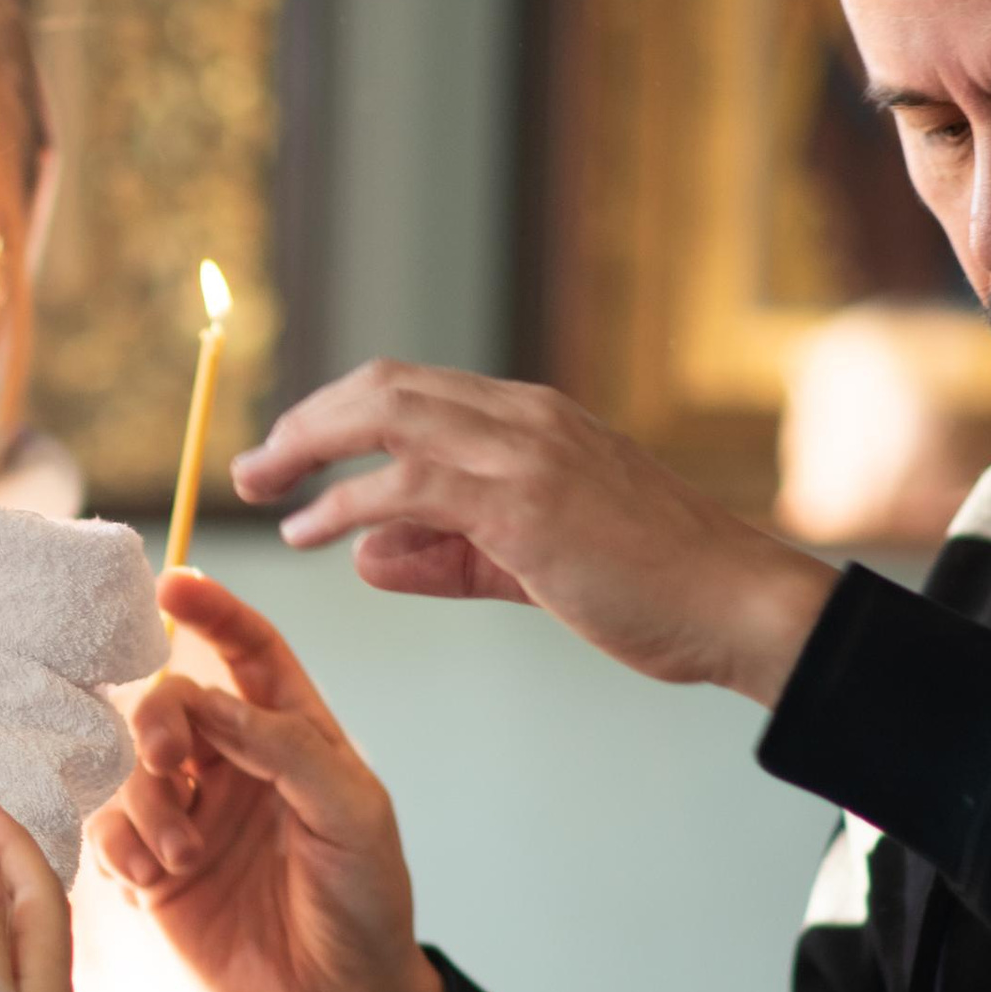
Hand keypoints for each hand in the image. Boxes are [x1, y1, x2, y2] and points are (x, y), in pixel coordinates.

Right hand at [89, 571, 443, 991]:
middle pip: (173, 705)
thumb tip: (205, 697)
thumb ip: (283, 746)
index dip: (213, 613)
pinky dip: (121, 846)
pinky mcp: (154, 873)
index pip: (249, 653)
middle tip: (170, 757)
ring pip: (133, 770)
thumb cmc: (366, 904)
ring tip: (183, 855)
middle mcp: (236, 769)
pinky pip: (110, 832)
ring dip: (148, 802)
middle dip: (160, 719)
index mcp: (293, 738)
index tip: (174, 586)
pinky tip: (152, 880)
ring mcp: (191, 819)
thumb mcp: (350, 813)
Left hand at [236, 360, 835, 705]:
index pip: (409, 389)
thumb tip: (362, 556)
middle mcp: (523, 416)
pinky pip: (407, 484)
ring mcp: (525, 450)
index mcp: (530, 417)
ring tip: (259, 487)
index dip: (336, 414)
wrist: (737, 605)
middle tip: (253, 465)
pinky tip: (308, 532)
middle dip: (305, 420)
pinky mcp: (524, 500)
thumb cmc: (649, 587)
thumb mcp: (529, 566)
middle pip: (382, 386)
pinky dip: (344, 502)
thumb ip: (444, 558)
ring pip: (386, 415)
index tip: (290, 452)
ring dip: (307, 447)